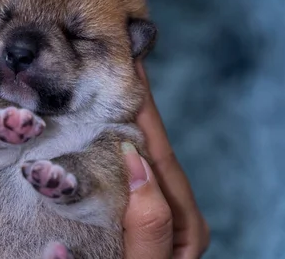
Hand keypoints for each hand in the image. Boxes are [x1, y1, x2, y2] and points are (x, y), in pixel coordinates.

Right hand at [123, 61, 208, 258]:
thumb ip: (147, 222)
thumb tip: (134, 158)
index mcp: (185, 225)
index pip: (161, 156)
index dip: (146, 109)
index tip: (135, 64)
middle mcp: (172, 213)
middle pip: (151, 150)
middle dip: (135, 105)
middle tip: (121, 60)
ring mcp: (152, 215)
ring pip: (135, 160)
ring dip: (122, 120)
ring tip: (109, 84)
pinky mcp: (130, 219)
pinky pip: (120, 175)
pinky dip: (109, 146)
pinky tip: (98, 128)